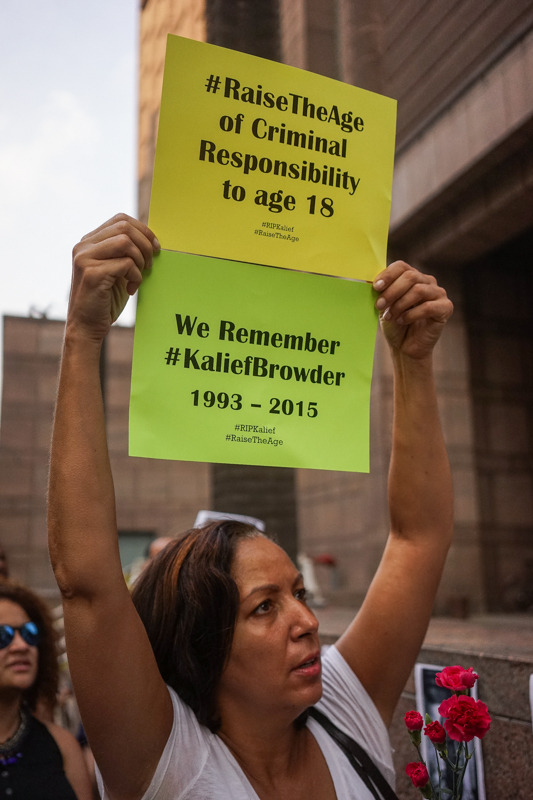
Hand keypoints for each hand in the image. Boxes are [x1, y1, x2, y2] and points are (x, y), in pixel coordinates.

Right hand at [68, 214, 159, 341]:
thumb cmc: (105, 300)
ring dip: (140, 260)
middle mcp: (83, 247)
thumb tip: (152, 239)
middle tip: (149, 264)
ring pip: (125, 242)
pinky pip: (125, 264)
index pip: (120, 220)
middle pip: (124, 227)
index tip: (156, 247)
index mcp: (88, 242)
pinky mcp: (92, 274)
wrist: (86, 327)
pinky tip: (130, 289)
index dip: (143, 230)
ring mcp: (85, 259)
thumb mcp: (117, 270)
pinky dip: (135, 277)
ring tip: (137, 277)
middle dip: (145, 244)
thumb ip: (126, 253)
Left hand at [373, 261, 452, 359]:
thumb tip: (369, 281)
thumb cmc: (395, 324)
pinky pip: (428, 307)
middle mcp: (428, 282)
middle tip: (380, 305)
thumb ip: (381, 291)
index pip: (401, 266)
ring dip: (400, 304)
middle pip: (410, 276)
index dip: (388, 275)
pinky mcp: (445, 308)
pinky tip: (402, 321)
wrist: (404, 347)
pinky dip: (411, 314)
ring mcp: (438, 294)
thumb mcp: (384, 305)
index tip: (376, 287)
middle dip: (392, 291)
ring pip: (418, 290)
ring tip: (390, 316)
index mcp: (413, 277)